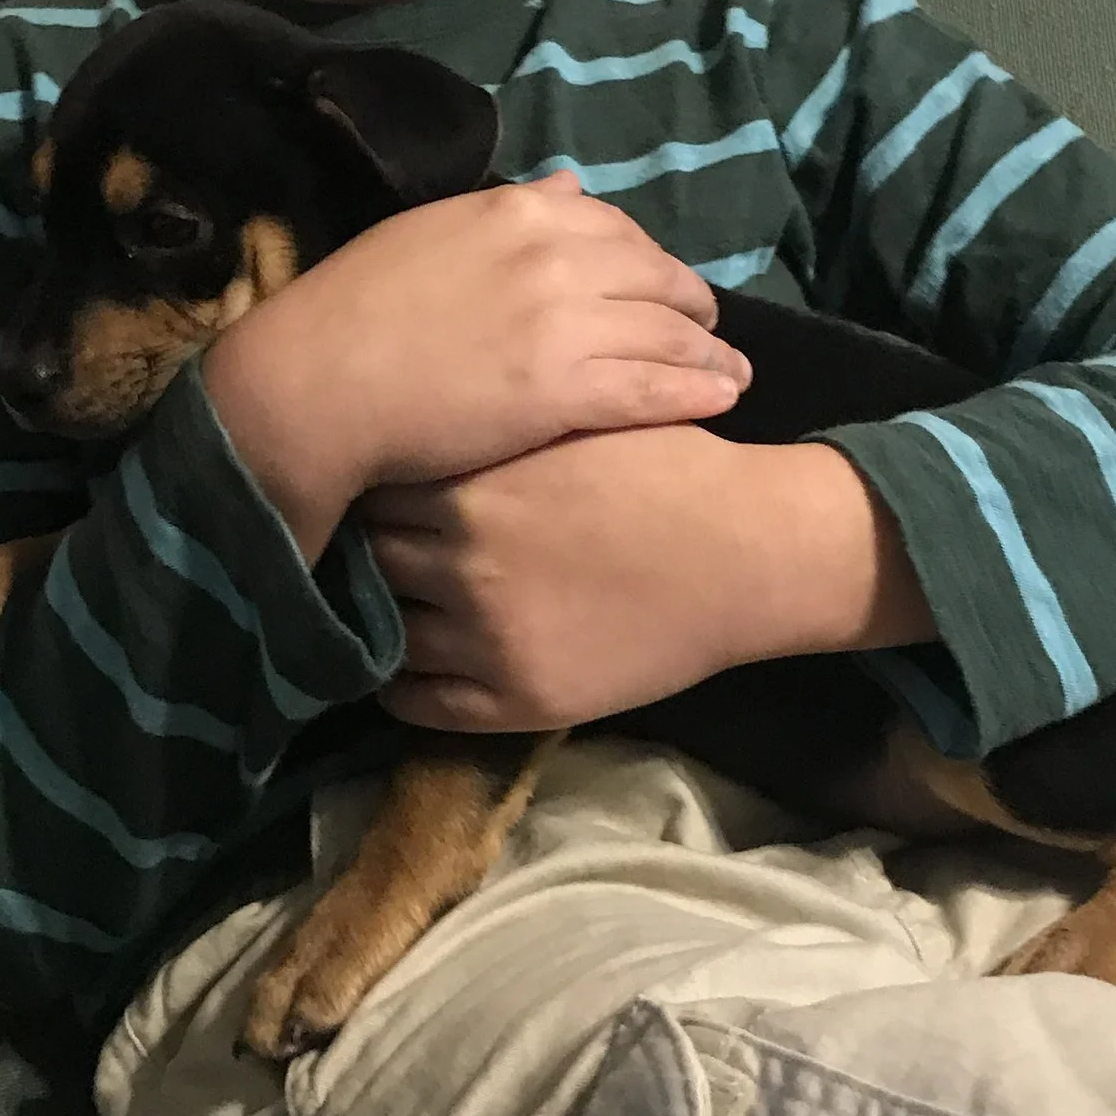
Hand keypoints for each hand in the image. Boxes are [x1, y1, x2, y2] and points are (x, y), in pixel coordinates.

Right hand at [201, 174, 748, 563]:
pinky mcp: (566, 390)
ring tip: (732, 372)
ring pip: (667, 332)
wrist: (318, 380)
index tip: (663, 285)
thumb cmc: (356, 310)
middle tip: (710, 329)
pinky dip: (699, 390)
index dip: (650, 261)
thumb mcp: (432, 231)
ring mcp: (565, 322)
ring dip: (710, 352)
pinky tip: (722, 399)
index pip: (618, 227)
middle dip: (692, 305)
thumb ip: (510, 208)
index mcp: (521, 210)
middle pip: (658, 276)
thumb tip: (570, 186)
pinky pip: (656, 387)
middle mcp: (556, 255)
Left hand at [363, 427, 935, 731]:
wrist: (747, 552)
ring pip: (384, 627)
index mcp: (475, 483)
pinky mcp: (513, 697)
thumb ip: (497, 421)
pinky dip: (398, 685)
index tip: (374, 481)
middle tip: (371, 543)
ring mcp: (484, 634)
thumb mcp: (575, 417)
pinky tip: (406, 665)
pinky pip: (416, 701)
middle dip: (367, 545)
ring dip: (378, 615)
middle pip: (369, 552)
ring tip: (383, 603)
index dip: (373, 481)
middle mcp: (464, 559)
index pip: (374, 482)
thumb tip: (422, 414)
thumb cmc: (669, 469)